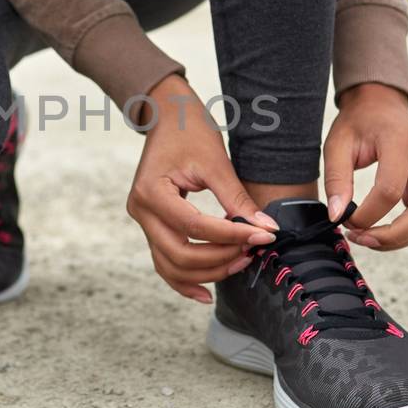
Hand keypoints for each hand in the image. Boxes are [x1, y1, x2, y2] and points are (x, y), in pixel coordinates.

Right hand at [126, 75, 276, 302]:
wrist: (166, 116)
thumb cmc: (190, 131)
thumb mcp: (217, 162)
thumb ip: (238, 199)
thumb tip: (267, 229)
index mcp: (152, 192)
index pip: (195, 227)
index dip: (232, 235)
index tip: (264, 236)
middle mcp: (140, 211)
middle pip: (179, 254)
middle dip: (220, 258)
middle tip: (253, 250)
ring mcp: (142, 221)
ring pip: (170, 266)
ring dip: (206, 272)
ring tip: (239, 263)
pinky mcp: (151, 226)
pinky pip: (165, 261)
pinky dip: (185, 279)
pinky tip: (207, 291)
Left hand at [322, 83, 407, 250]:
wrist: (381, 104)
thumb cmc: (357, 123)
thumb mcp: (336, 144)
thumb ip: (336, 179)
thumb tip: (337, 216)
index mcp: (400, 140)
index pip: (390, 189)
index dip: (368, 214)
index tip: (346, 221)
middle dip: (394, 235)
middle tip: (362, 239)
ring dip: (401, 237)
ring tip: (368, 238)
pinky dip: (407, 229)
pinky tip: (380, 230)